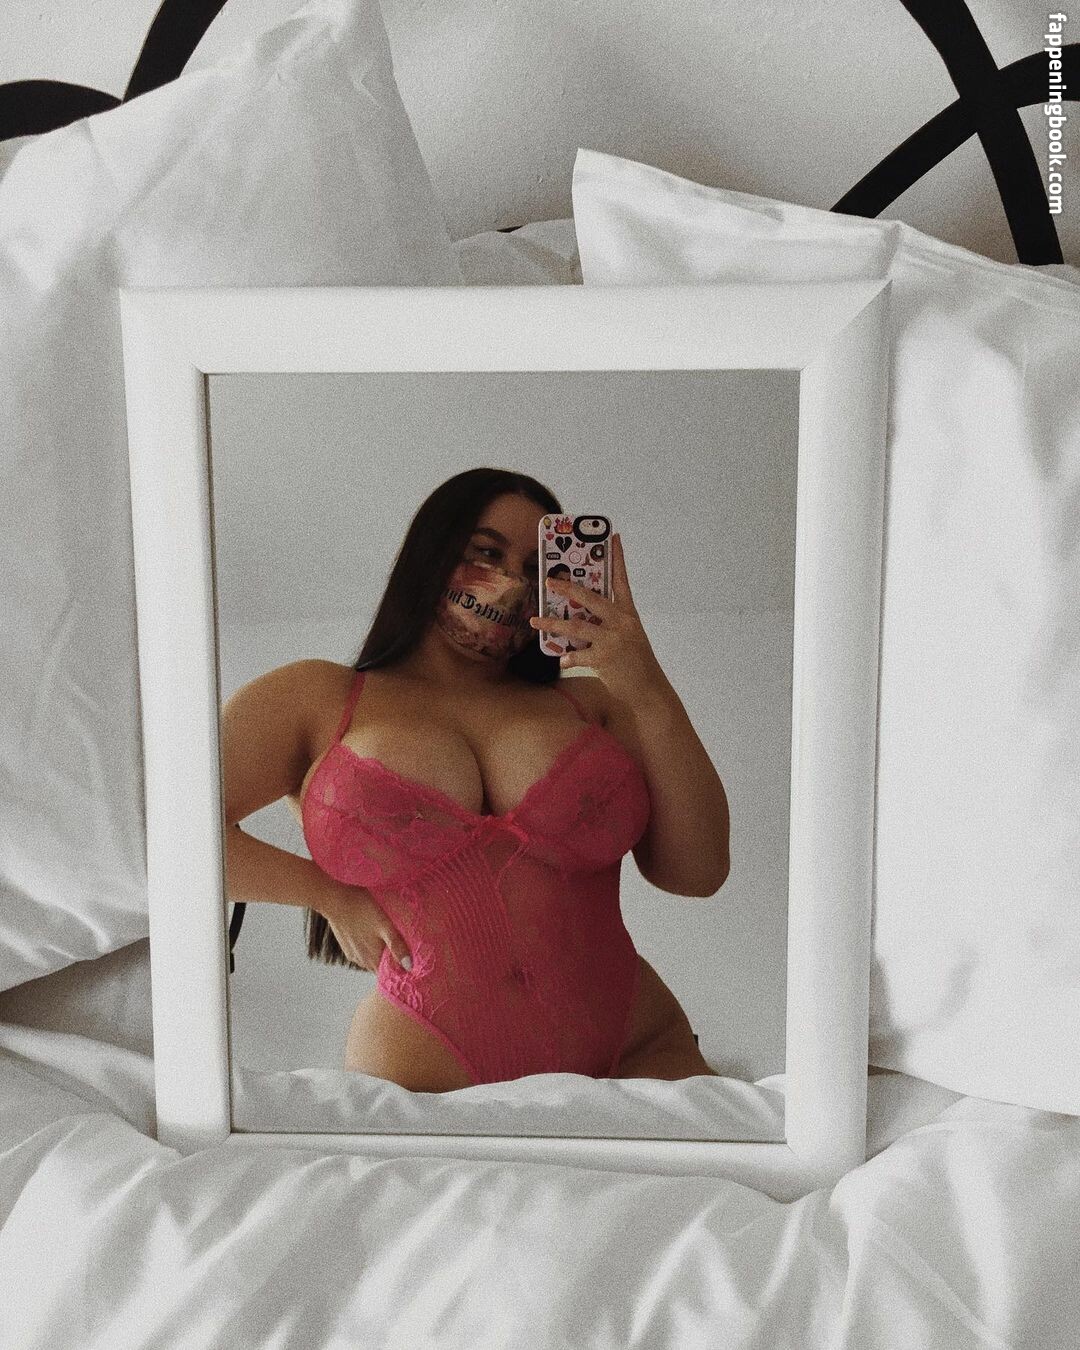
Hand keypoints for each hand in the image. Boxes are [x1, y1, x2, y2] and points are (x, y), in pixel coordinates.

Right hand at [320, 885, 411, 973]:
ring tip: (387, 937)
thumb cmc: (362, 909)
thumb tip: (409, 967)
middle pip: (382, 967)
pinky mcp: (347, 947)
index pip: (392, 973)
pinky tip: (372, 933)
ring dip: (380, 952)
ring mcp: (353, 955)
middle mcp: (363, 962)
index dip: (402, 966)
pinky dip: (369, 947)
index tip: (411, 956)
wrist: (335, 900)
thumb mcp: (385, 925)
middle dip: (392, 959)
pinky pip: (362, 952)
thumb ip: (397, 946)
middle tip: (402, 943)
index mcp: (374, 960)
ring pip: (372, 959)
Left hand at [529, 533, 665, 699]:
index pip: (622, 580)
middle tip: (549, 581)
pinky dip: (568, 657)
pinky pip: (579, 655)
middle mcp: (622, 623)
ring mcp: (614, 640)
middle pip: (592, 598)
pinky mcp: (606, 659)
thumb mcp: (627, 637)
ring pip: (577, 627)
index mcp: (629, 614)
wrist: (648, 690)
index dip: (618, 558)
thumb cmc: (635, 663)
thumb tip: (577, 618)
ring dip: (553, 623)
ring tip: (535, 619)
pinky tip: (562, 659)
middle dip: (568, 588)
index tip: (613, 537)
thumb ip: (606, 625)